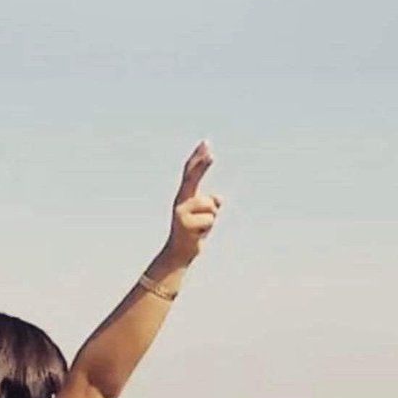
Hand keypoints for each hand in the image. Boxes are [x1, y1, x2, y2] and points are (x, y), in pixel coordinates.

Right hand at [162, 141, 220, 266]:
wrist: (179, 254)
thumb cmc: (193, 233)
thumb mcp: (205, 216)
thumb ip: (211, 204)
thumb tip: (219, 199)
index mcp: (185, 196)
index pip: (190, 173)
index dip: (198, 158)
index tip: (206, 143)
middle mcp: (180, 201)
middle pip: (192, 179)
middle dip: (202, 165)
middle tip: (211, 153)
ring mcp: (181, 212)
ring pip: (211, 206)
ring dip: (212, 219)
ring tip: (200, 228)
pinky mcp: (185, 224)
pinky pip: (209, 220)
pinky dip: (208, 228)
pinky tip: (198, 234)